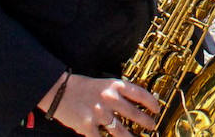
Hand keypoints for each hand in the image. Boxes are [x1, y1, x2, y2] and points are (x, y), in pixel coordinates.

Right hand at [42, 74, 160, 136]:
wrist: (57, 91)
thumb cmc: (80, 86)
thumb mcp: (102, 83)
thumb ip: (117, 92)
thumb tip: (133, 103)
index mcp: (114, 86)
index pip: (140, 94)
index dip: (151, 103)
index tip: (157, 109)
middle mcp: (110, 99)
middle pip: (134, 114)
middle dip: (146, 122)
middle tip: (151, 126)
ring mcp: (99, 114)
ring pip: (121, 131)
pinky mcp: (88, 126)